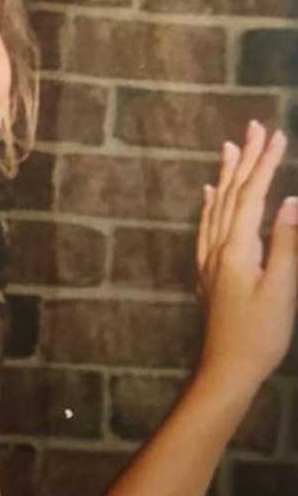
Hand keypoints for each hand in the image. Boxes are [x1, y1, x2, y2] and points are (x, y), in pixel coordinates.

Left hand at [196, 121, 296, 388]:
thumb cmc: (259, 335)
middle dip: (245, 159)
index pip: (252, 196)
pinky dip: (210, 206)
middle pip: (232, 194)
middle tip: (253, 126)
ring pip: (217, 207)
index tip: (277, 134)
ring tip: (229, 148)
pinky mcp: (209, 274)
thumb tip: (293, 201)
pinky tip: (210, 196)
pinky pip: (206, 228)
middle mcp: (217, 249)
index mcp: (237, 249)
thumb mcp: (281, 289)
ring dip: (226, 175)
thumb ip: (287, 244)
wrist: (226, 370)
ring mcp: (210, 261)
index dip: (265, 163)